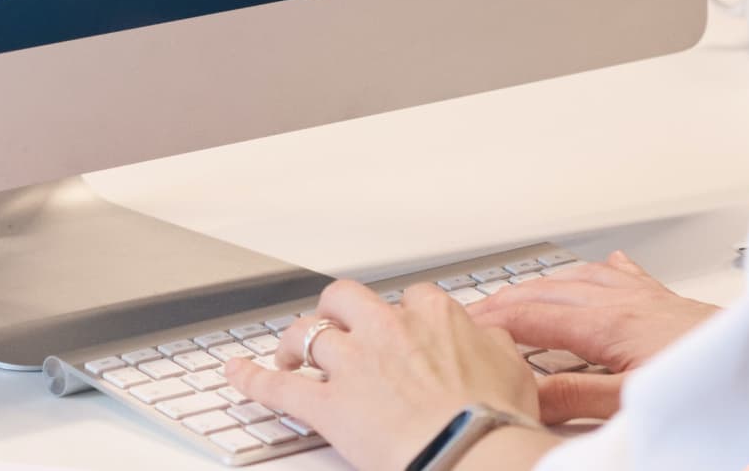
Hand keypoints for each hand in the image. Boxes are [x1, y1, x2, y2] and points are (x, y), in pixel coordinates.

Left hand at [224, 280, 549, 470]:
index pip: (409, 297)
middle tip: (335, 327)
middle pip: (344, 298)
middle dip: (335, 311)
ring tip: (290, 353)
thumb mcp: (512, 367)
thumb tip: (489, 338)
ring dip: (294, 343)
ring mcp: (354, 364)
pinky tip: (236, 373)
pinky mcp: (328, 404)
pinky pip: (277, 387)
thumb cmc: (495, 419)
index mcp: (433, 316)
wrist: (472, 452)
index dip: (399, 313)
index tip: (398, 328)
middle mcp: (387, 329)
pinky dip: (252, 379)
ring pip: (307, 334)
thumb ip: (492, 343)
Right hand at [467, 251, 718, 423]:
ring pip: (581, 277)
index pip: (535, 315)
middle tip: (480, 309)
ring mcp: (647, 296)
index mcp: (609, 323)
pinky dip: (599, 272)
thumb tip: (530, 393)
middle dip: (510, 297)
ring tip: (524, 291)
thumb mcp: (634, 402)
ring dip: (546, 283)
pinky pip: (622, 275)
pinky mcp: (668, 300)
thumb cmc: (706, 378)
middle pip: (551, 290)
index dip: (495, 319)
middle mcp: (625, 301)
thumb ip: (579, 397)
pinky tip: (603, 267)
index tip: (467, 322)